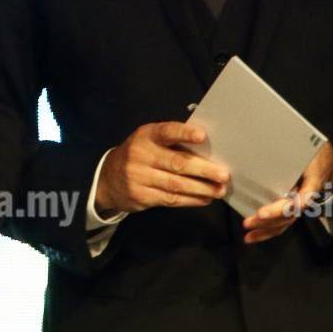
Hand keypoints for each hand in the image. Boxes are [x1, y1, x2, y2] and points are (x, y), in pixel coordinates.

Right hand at [94, 122, 229, 216]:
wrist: (108, 179)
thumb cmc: (139, 155)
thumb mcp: (149, 140)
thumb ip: (172, 142)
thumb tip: (208, 149)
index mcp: (146, 135)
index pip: (167, 132)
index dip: (184, 134)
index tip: (202, 136)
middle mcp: (141, 155)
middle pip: (177, 163)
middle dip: (203, 170)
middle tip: (224, 174)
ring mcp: (140, 177)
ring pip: (176, 185)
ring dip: (201, 188)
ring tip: (220, 190)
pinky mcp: (142, 197)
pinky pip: (171, 199)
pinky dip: (191, 200)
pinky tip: (205, 198)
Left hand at [241, 142, 332, 243]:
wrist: (324, 158)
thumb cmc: (312, 151)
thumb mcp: (307, 147)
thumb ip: (291, 148)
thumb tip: (268, 138)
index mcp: (311, 183)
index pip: (298, 201)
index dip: (280, 208)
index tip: (262, 212)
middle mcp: (306, 197)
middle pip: (288, 215)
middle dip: (268, 220)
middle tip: (249, 221)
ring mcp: (299, 204)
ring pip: (284, 223)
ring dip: (266, 230)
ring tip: (248, 234)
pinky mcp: (291, 207)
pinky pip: (282, 223)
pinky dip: (267, 231)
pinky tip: (253, 235)